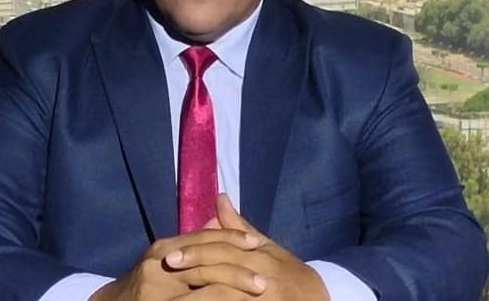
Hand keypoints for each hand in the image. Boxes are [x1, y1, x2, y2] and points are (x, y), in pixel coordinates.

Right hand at [89, 226, 267, 300]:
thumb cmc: (144, 282)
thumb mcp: (166, 258)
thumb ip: (192, 243)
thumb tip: (218, 220)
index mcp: (165, 248)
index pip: (204, 239)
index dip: (232, 240)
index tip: (258, 245)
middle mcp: (160, 264)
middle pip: (206, 265)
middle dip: (237, 273)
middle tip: (263, 282)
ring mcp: (158, 291)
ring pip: (204, 291)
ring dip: (232, 293)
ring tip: (255, 295)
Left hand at [165, 194, 329, 300]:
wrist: (319, 300)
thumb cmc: (289, 272)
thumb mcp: (267, 247)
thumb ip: (239, 227)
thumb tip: (219, 198)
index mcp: (259, 255)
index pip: (224, 250)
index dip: (197, 252)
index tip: (170, 256)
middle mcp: (262, 275)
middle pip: (224, 271)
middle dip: (195, 269)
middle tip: (169, 269)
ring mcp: (265, 297)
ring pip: (229, 295)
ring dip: (203, 294)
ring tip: (178, 297)